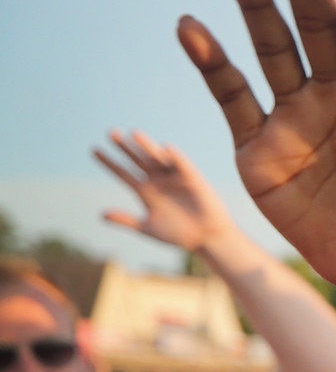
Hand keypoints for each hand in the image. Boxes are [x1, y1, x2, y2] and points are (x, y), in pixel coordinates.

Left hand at [95, 131, 237, 252]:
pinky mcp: (192, 178)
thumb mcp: (148, 227)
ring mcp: (174, 178)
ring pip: (156, 158)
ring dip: (146, 146)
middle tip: (110, 133)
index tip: (94, 150)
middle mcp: (157, 181)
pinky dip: (175, 156)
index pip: (123, 173)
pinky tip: (165, 147)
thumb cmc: (178, 235)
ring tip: (133, 134)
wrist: (206, 238)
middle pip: (137, 160)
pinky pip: (182, 165)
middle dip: (125, 147)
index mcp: (145, 191)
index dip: (109, 163)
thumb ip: (126, 220)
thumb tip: (101, 214)